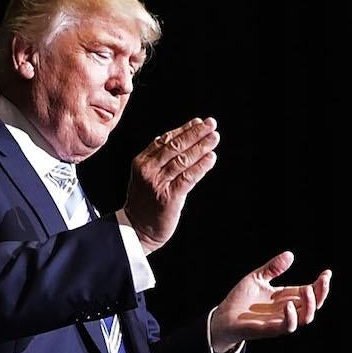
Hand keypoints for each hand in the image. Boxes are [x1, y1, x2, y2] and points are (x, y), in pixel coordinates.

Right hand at [124, 116, 218, 251]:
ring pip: (183, 160)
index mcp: (141, 162)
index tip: (199, 122)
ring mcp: (157, 184)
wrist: (136, 230)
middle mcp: (148, 171)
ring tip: (214, 138)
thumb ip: (160, 158)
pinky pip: (188, 178)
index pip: (165, 140)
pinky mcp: (168, 198)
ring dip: (201, 147)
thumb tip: (182, 135)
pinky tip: (211, 158)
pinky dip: (201, 167)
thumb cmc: (145, 201)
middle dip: (196, 133)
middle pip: (175, 146)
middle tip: (212, 124)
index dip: (184, 129)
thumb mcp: (146, 176)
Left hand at [209, 251, 331, 352]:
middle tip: (323, 279)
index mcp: (286, 297)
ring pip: (305, 317)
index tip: (327, 273)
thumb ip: (273, 268)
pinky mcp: (270, 329)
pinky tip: (287, 304)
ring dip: (310, 305)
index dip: (321, 284)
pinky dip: (291, 317)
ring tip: (308, 290)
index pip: (310, 292)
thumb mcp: (257, 278)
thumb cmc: (240, 299)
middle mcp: (287, 310)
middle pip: (313, 305)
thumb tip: (290, 254)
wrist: (223, 316)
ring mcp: (280, 320)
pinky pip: (287, 327)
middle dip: (321, 293)